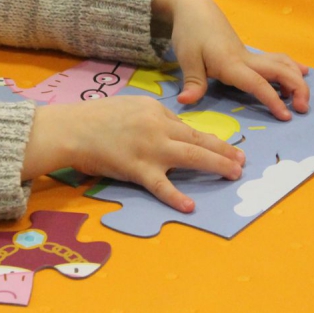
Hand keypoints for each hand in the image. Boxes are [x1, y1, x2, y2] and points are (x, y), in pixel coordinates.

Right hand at [22, 97, 244, 212]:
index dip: (209, 138)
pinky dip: (176, 196)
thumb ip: (150, 118)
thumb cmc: (94, 118)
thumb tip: (170, 131)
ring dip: (216, 164)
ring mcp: (150, 148)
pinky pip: (161, 185)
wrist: (71, 128)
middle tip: (242, 160)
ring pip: (191, 156)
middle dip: (224, 150)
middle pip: (198, 139)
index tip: (224, 146)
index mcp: (155, 111)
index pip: (187, 126)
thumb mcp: (128, 107)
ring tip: (233, 173)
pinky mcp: (137, 169)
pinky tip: (190, 205)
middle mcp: (158, 127)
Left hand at [152, 0, 309, 120]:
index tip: (286, 116)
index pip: (257, 83)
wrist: (196, 10)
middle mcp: (246, 59)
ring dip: (296, 79)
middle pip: (281, 71)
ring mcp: (250, 56)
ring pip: (282, 64)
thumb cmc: (191, 33)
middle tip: (302, 109)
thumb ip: (192, 82)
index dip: (272, 100)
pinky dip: (291, 68)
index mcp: (231, 63)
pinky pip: (276, 60)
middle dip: (297, 88)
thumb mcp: (187, 57)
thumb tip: (184, 101)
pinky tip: (301, 74)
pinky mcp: (250, 55)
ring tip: (301, 100)